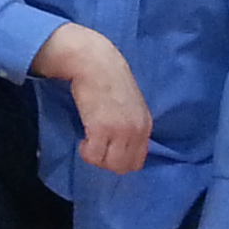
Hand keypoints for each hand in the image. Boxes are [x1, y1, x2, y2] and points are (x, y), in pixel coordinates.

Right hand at [34, 24, 152, 173]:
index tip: (109, 149)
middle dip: (108, 162)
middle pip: (124, 167)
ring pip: (109, 165)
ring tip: (89, 141)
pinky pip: (93, 156)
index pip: (138, 160)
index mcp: (145, 124)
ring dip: (97, 157)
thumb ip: (131, 123)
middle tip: (97, 146)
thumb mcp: (131, 103)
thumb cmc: (108, 77)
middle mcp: (136, 130)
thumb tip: (122, 143)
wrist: (95, 61)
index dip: (121, 158)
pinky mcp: (101, 129)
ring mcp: (120, 131)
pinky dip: (86, 152)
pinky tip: (83, 139)